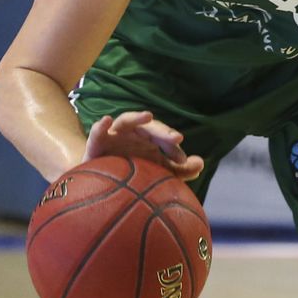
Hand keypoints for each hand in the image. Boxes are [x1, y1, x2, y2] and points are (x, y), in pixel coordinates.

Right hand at [84, 110, 203, 181]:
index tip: (183, 161)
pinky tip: (105, 120)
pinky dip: (100, 125)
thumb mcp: (158, 171)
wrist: (101, 181)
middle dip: (164, 132)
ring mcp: (116, 135)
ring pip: (126, 121)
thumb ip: (180, 170)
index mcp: (151, 140)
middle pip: (151, 128)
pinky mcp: (96, 142)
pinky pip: (97, 132)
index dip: (174, 148)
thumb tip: (200, 164)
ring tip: (148, 116)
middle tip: (177, 138)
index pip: (166, 139)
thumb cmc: (133, 171)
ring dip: (136, 118)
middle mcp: (135, 134)